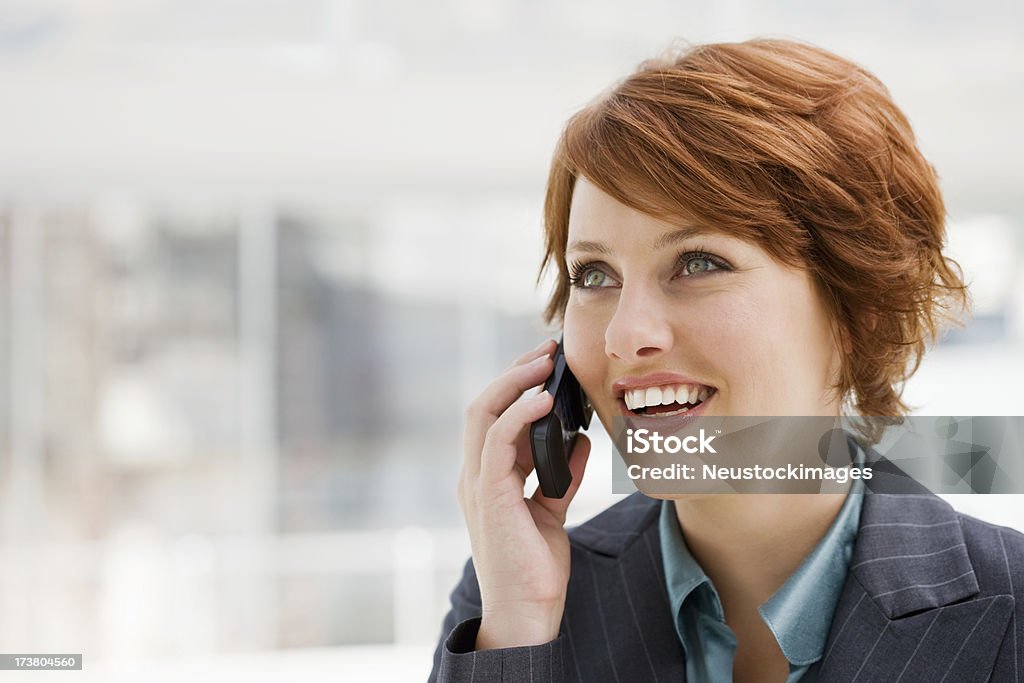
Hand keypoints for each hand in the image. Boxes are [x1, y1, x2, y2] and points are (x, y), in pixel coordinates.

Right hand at [458, 338, 590, 648]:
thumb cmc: (535, 568)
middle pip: (483, 405)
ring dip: (514, 382)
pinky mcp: (490, 495)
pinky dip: (519, 414)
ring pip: (483, 414)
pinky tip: (545, 400)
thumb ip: (562, 476)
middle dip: (514, 372)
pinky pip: (497, 441)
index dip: (517, 385)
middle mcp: (476, 475)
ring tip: (545, 362)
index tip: (547, 362)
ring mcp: (478, 484)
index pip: (494, 416)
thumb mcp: (553, 511)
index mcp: (487, 477)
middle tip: (548, 349)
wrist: (527, 612)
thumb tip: (581, 442)